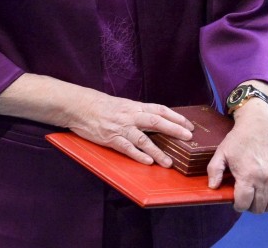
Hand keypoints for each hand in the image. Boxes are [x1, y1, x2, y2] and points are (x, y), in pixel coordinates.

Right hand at [68, 93, 194, 166]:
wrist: (78, 106)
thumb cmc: (99, 105)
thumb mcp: (121, 104)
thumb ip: (137, 112)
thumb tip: (154, 119)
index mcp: (134, 106)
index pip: (160, 110)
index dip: (176, 117)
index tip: (189, 125)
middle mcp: (130, 116)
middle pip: (156, 121)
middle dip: (173, 129)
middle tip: (188, 138)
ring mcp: (121, 128)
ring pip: (143, 139)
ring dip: (157, 151)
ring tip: (168, 162)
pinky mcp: (111, 138)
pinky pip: (127, 148)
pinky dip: (138, 155)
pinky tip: (148, 162)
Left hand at [207, 99, 267, 212]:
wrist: (258, 129)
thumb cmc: (238, 140)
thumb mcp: (221, 153)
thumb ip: (214, 170)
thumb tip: (212, 187)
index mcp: (247, 175)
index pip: (244, 202)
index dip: (237, 205)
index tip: (233, 201)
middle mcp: (263, 180)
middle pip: (258, 207)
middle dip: (248, 207)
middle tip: (242, 199)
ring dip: (261, 207)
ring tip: (252, 199)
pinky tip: (266, 199)